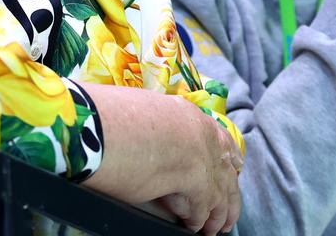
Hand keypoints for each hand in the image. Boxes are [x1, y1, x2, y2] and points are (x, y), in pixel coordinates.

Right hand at [80, 86, 241, 234]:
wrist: (100, 124)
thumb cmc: (111, 117)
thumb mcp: (144, 112)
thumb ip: (163, 128)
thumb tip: (163, 143)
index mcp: (187, 114)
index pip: (219, 138)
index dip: (228, 158)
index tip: (234, 169)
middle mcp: (201, 133)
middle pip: (226, 170)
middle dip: (229, 195)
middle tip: (227, 214)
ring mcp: (201, 156)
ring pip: (221, 192)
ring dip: (218, 213)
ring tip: (214, 228)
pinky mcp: (194, 180)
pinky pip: (203, 208)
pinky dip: (199, 220)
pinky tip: (194, 227)